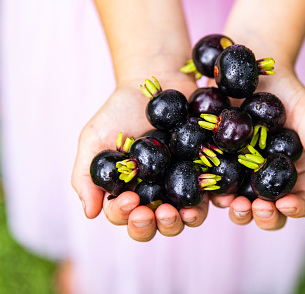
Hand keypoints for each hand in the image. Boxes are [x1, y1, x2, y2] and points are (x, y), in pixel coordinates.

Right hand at [71, 72, 208, 241]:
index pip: (126, 217)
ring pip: (190, 215)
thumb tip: (89, 213)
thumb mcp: (94, 139)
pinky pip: (216, 190)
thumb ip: (86, 176)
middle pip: (160, 224)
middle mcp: (159, 195)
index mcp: (130, 193)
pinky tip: (217, 196)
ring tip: (185, 210)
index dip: (127, 217)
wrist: (155, 79)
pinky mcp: (210, 170)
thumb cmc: (120, 111)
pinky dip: (218, 198)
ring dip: (187, 219)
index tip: (130, 200)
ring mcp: (186, 185)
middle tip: (159, 213)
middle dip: (158, 225)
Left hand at [209, 67, 304, 229]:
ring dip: (237, 211)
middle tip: (256, 207)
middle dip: (264, 216)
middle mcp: (268, 180)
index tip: (285, 203)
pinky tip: (207, 185)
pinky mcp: (216, 164)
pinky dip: (211, 191)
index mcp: (296, 173)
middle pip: (271, 212)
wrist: (252, 69)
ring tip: (230, 203)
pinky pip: (213, 184)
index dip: (297, 208)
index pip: (303, 201)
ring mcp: (241, 175)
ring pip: (241, 206)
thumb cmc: (286, 90)